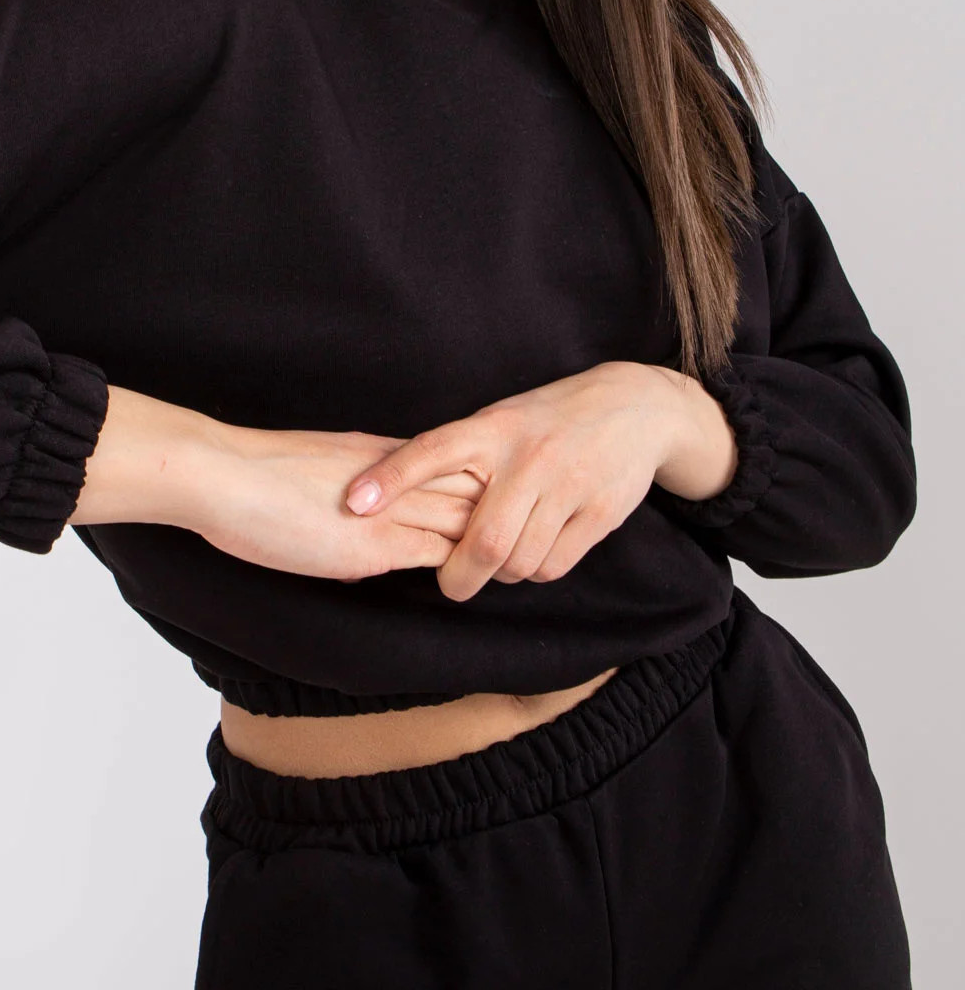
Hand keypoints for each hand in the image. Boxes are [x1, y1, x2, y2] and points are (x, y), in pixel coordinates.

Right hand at [68, 384, 484, 580]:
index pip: (453, 465)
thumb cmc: (252, 473)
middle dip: (508, 507)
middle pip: (475, 486)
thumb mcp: (316, 469)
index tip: (510, 497)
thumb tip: (365, 518)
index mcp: (382, 455)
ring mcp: (387, 512)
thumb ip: (351, 489)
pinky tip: (475, 582)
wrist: (221, 473)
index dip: (483, 483)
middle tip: (540, 524)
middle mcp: (396, 478)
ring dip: (493, 542)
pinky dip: (460, 569)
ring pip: (464, 521)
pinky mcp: (371, 547)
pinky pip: (433, 557)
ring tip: (522, 559)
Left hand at [342, 361, 737, 600]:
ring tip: (501, 557)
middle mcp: (527, 456)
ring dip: (502, 573)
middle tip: (451, 582)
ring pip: (518, 561)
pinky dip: (535, 572)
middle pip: (483, 541)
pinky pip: (553, 566)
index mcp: (491, 428)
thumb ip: (458, 455)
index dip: (391, 478)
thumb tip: (393, 498)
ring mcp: (567, 485)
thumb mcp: (500, 420)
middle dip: (459, 576)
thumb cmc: (547, 420)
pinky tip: (534, 552)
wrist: (635, 407)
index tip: (354, 503)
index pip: (431, 450)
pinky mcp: (600, 511)